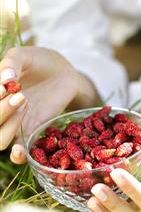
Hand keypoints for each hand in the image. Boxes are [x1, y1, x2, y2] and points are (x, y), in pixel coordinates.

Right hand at [0, 47, 97, 163]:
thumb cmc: (39, 62)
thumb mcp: (24, 56)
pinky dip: (17, 155)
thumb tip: (5, 80)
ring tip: (25, 101)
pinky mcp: (32, 130)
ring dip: (8, 126)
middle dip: (1, 110)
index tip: (4, 88)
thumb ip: (12, 63)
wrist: (62, 72)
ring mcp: (13, 122)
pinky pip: (19, 151)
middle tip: (20, 94)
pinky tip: (20, 149)